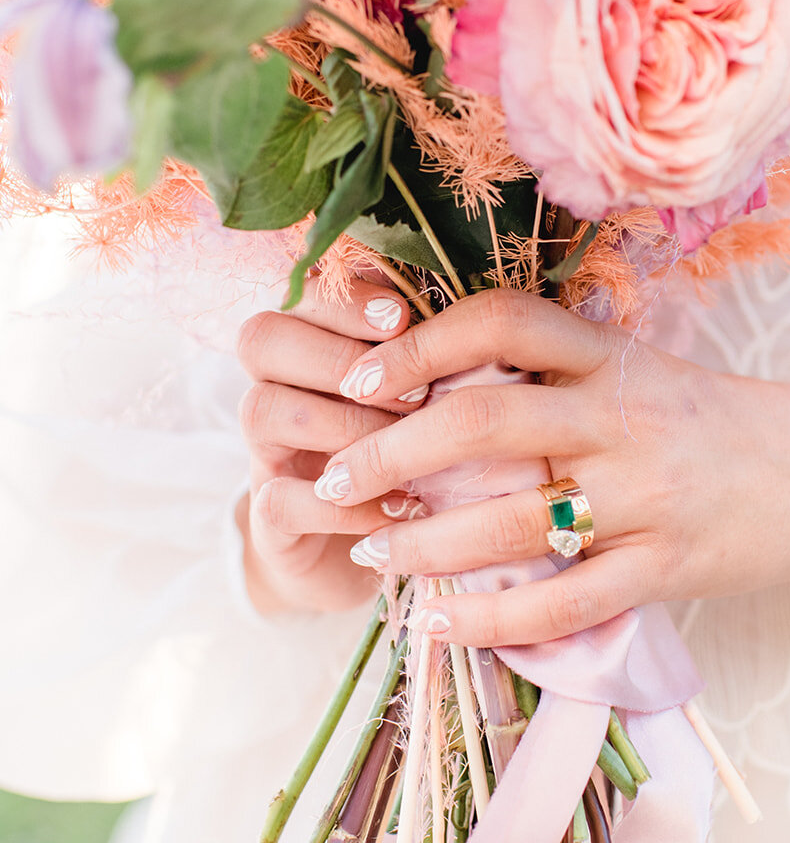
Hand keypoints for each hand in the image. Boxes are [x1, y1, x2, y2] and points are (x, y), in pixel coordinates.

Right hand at [235, 278, 427, 613]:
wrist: (383, 548)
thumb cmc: (423, 452)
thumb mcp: (434, 398)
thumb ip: (435, 357)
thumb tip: (475, 316)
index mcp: (315, 343)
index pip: (300, 294)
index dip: (344, 300)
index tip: (401, 317)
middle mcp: (279, 388)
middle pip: (260, 339)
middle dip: (338, 358)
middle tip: (412, 394)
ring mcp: (268, 452)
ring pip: (261, 410)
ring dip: (340, 425)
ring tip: (405, 448)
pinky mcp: (270, 517)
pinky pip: (280, 499)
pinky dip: (341, 506)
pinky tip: (397, 508)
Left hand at [318, 290, 789, 644]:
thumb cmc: (716, 422)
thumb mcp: (642, 372)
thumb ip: (558, 371)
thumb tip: (441, 378)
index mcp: (614, 356)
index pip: (504, 320)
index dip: (420, 342)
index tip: (359, 377)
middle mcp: (625, 417)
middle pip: (486, 418)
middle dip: (391, 450)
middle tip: (334, 476)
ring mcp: (649, 496)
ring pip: (513, 521)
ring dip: (424, 543)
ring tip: (373, 552)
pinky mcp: (668, 568)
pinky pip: (564, 604)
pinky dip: (490, 621)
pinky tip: (437, 624)